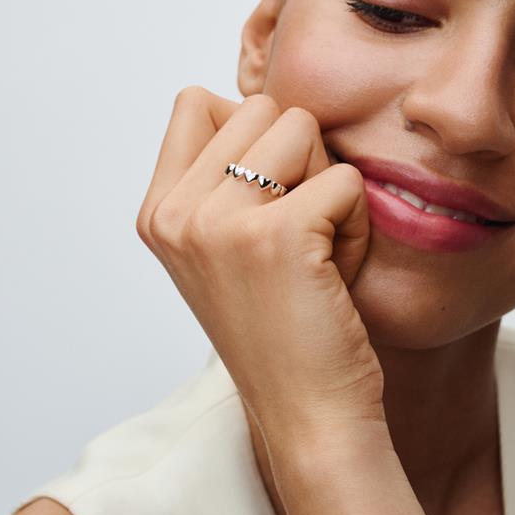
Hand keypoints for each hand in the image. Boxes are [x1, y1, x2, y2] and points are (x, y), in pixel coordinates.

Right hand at [136, 86, 385, 443]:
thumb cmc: (279, 324)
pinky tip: (338, 269)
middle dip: (297, 158)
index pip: (195, 102)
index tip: (264, 195)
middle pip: (261, 108)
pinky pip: (344, 179)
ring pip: (301, 128)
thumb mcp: (222, 247)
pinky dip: (357, 221)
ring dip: (327, 183)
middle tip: (298, 226)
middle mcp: (176, 213)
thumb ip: (221, 175)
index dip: (249, 133)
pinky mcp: (273, 237)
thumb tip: (257, 105)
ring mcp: (217, 224)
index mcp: (158, 211)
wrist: (306, 412)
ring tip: (317, 246)